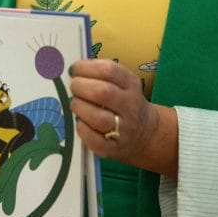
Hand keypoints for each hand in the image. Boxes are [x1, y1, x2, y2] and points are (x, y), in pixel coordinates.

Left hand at [69, 59, 177, 176]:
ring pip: (99, 118)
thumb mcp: (122, 82)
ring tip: (75, 103)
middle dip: (80, 87)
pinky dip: (83, 129)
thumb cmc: (124, 101)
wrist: (145, 132)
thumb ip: (101, 73)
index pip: (109, 71)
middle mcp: (130, 106)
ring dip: (79, 107)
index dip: (86, 68)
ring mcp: (124, 129)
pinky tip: (80, 122)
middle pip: (103, 93)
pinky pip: (95, 140)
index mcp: (131, 85)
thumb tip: (72, 68)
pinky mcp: (114, 148)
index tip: (75, 69)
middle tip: (73, 86)